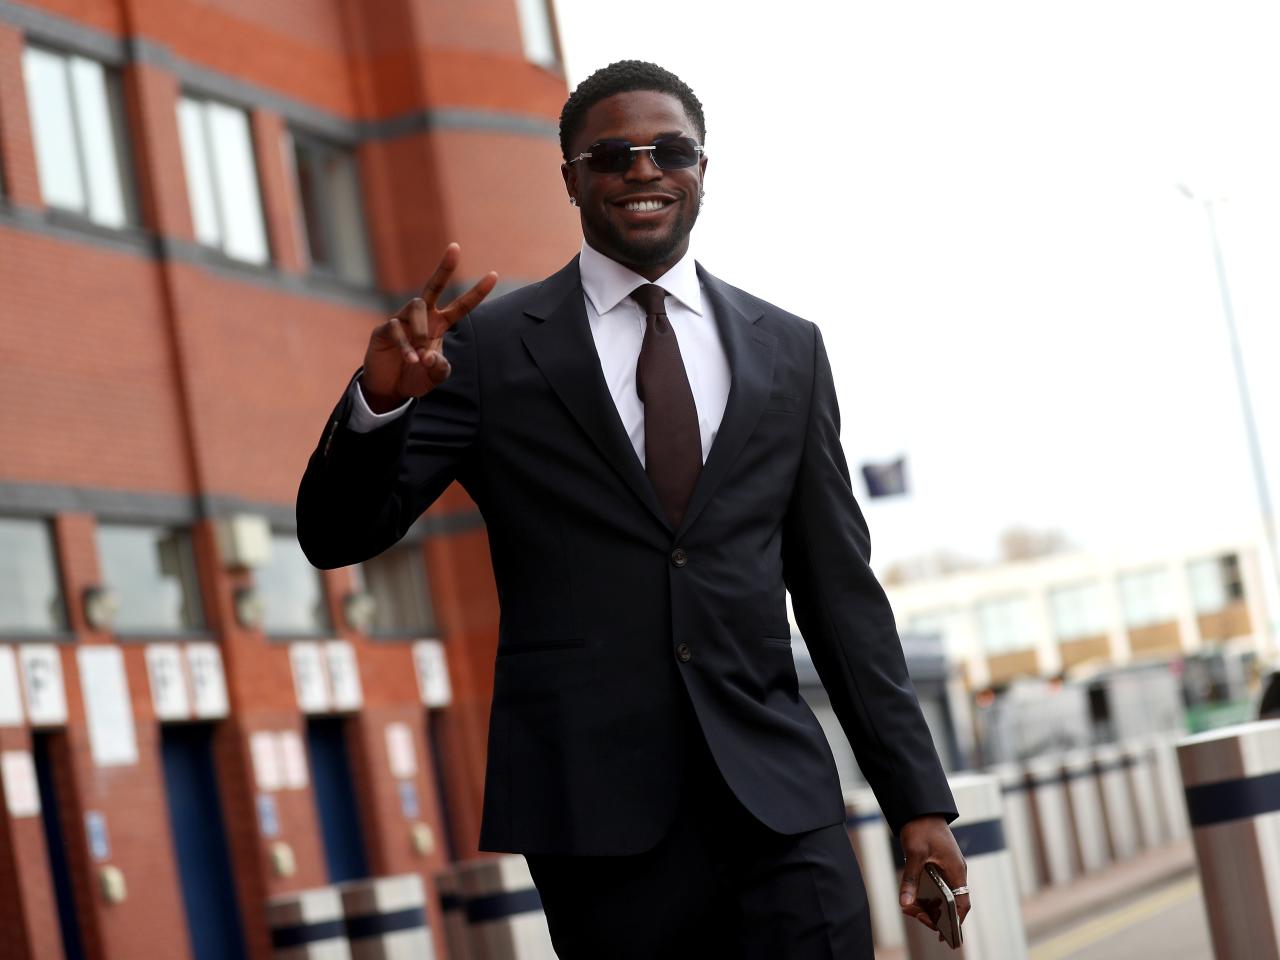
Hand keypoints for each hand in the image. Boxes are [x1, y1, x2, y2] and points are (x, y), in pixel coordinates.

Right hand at [361, 243, 497, 411]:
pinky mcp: (385, 329)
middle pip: (434, 285)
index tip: (494, 274)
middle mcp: (422, 317)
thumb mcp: (435, 376)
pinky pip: (397, 327)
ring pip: (417, 306)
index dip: (477, 292)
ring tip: (420, 355)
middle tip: (455, 247)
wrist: (389, 389)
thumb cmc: (415, 377)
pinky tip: (410, 360)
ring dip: (422, 331)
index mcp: (439, 324)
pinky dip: (406, 346)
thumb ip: (439, 367)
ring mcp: (402, 320)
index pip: (462, 306)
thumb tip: (429, 355)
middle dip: (445, 267)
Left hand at [898, 815, 969, 935]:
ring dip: (931, 903)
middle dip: (938, 914)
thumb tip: (905, 903)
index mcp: (956, 870)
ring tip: (914, 910)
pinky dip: (929, 893)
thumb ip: (910, 880)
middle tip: (920, 919)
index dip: (956, 921)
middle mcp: (956, 871)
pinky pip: (939, 884)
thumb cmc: (921, 828)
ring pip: (945, 893)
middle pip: (953, 901)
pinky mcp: (941, 862)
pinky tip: (915, 897)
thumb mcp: (914, 855)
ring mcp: (949, 866)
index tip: (945, 934)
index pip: (962, 903)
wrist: (920, 808)